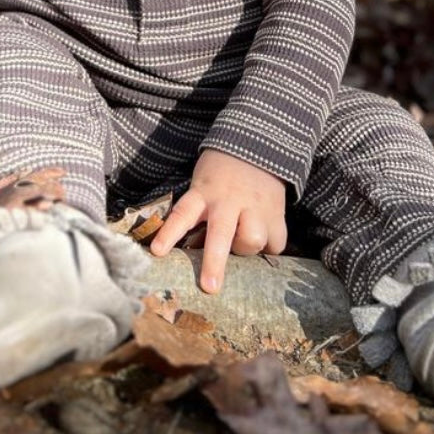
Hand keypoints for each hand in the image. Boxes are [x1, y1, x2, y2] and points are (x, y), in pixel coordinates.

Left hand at [149, 148, 286, 293]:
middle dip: (214, 262)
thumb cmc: (221, 174)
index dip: (169, 233)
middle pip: (220, 233)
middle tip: (210, 286)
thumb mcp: (203, 185)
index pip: (183, 213)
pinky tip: (264, 236)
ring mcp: (254, 207)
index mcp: (204, 193)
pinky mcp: (277, 213)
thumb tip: (190, 253)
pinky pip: (274, 243)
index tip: (157, 252)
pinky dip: (269, 246)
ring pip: (252, 239)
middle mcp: (229, 201)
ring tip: (243, 240)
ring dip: (246, 248)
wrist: (258, 147)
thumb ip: (198, 213)